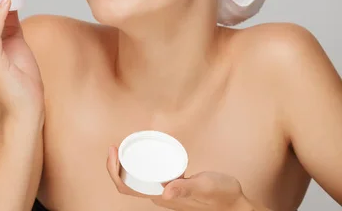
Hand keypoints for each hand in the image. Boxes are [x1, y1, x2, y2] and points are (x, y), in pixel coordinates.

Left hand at [107, 145, 252, 209]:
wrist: (235, 204)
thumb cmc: (221, 195)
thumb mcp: (204, 186)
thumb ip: (185, 189)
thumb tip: (163, 191)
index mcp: (160, 197)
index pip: (125, 188)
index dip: (113, 170)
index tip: (112, 150)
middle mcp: (159, 196)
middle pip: (127, 183)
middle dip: (116, 165)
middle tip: (115, 145)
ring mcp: (165, 192)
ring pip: (137, 180)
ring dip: (126, 165)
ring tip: (126, 144)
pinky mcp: (173, 185)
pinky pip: (148, 177)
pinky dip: (139, 164)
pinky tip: (145, 151)